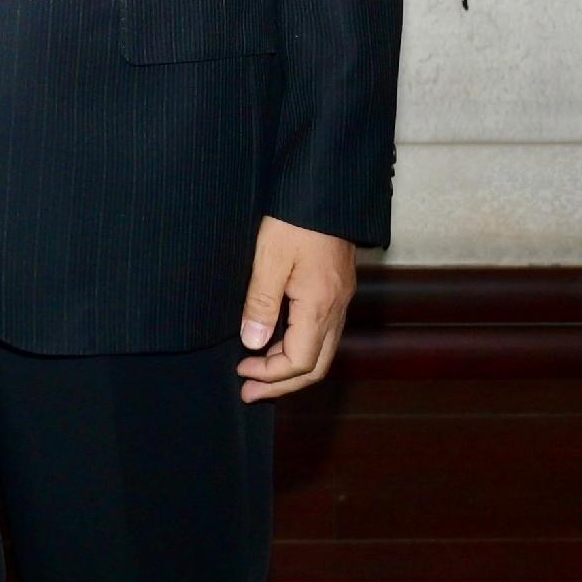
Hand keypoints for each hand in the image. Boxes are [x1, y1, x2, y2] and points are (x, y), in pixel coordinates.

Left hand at [237, 217, 358, 399]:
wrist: (327, 189)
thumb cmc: (296, 219)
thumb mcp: (270, 259)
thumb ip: (261, 304)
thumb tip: (253, 343)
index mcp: (320, 305)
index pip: (300, 362)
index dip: (270, 376)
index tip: (241, 371)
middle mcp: (336, 308)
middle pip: (316, 366)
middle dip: (282, 385)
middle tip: (249, 392)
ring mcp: (340, 299)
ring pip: (322, 351)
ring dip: (291, 368)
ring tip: (258, 373)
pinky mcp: (337, 288)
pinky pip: (323, 333)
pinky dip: (300, 347)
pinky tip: (277, 342)